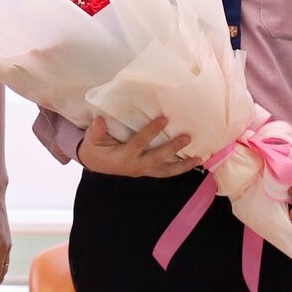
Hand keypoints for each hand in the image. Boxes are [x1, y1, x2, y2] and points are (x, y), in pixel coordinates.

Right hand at [76, 114, 197, 177]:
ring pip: (165, 171)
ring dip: (182, 166)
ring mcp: (143, 171)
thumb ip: (95, 131)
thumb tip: (99, 120)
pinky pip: (165, 171)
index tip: (164, 119)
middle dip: (173, 149)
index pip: (139, 143)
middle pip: (157, 159)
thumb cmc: (95, 148)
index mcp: (123, 157)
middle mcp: (135, 166)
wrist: (96, 164)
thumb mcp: (91, 140)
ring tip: (199, 159)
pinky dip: (179, 168)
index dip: (151, 132)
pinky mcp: (147, 171)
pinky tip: (192, 162)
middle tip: (187, 137)